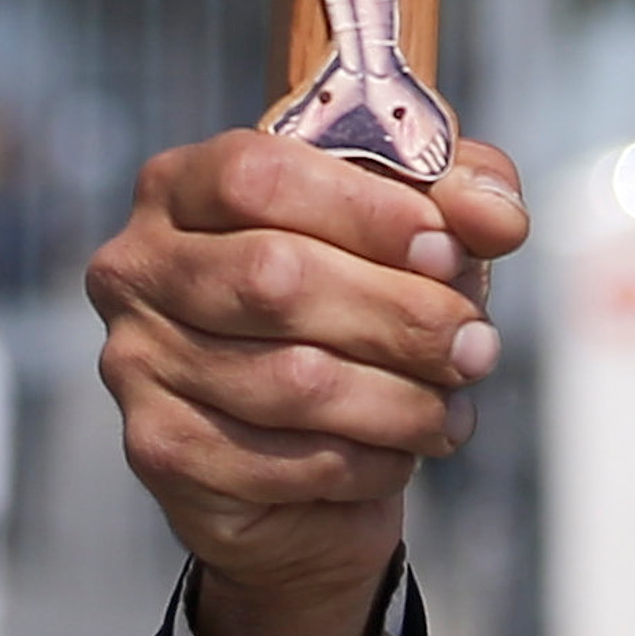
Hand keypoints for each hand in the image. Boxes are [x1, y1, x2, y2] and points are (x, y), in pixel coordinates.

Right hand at [85, 131, 524, 635]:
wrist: (306, 461)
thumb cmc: (358, 311)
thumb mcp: (419, 231)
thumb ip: (465, 195)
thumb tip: (497, 218)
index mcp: (184, 184)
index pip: (258, 174)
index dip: (365, 210)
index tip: (447, 251)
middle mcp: (138, 266)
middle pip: (276, 277)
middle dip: (401, 316)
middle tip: (477, 346)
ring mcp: (137, 362)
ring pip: (291, 381)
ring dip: (401, 400)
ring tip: (453, 405)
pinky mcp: (162, 451)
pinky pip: (285, 460)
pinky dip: (369, 460)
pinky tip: (402, 452)